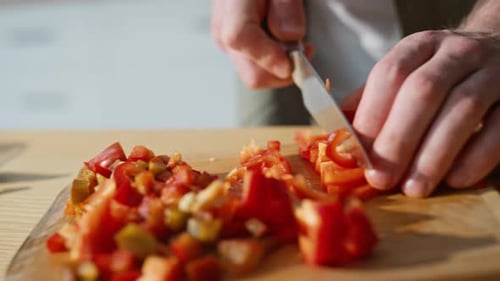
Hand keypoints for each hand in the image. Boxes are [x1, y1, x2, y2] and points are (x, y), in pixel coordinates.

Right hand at [211, 0, 310, 88]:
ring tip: (294, 42)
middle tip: (305, 50)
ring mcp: (226, 40)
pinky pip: (254, 66)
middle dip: (282, 69)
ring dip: (280, 65)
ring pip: (254, 73)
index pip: (240, 38)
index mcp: (233, 3)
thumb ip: (287, 5)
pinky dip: (273, 60)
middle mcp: (224, 27)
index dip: (268, 57)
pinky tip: (281, 42)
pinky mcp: (233, 47)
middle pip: (251, 71)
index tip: (292, 63)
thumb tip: (290, 35)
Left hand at [353, 30, 499, 196]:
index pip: (390, 74)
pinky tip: (455, 180)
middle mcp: (456, 53)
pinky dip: (476, 157)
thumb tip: (338, 134)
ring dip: (434, 155)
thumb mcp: (408, 73)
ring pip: (463, 109)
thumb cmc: (442, 72)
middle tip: (381, 178)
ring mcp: (493, 72)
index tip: (358, 152)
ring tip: (413, 189)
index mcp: (419, 47)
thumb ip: (374, 99)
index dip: (371, 114)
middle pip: (423, 92)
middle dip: (398, 140)